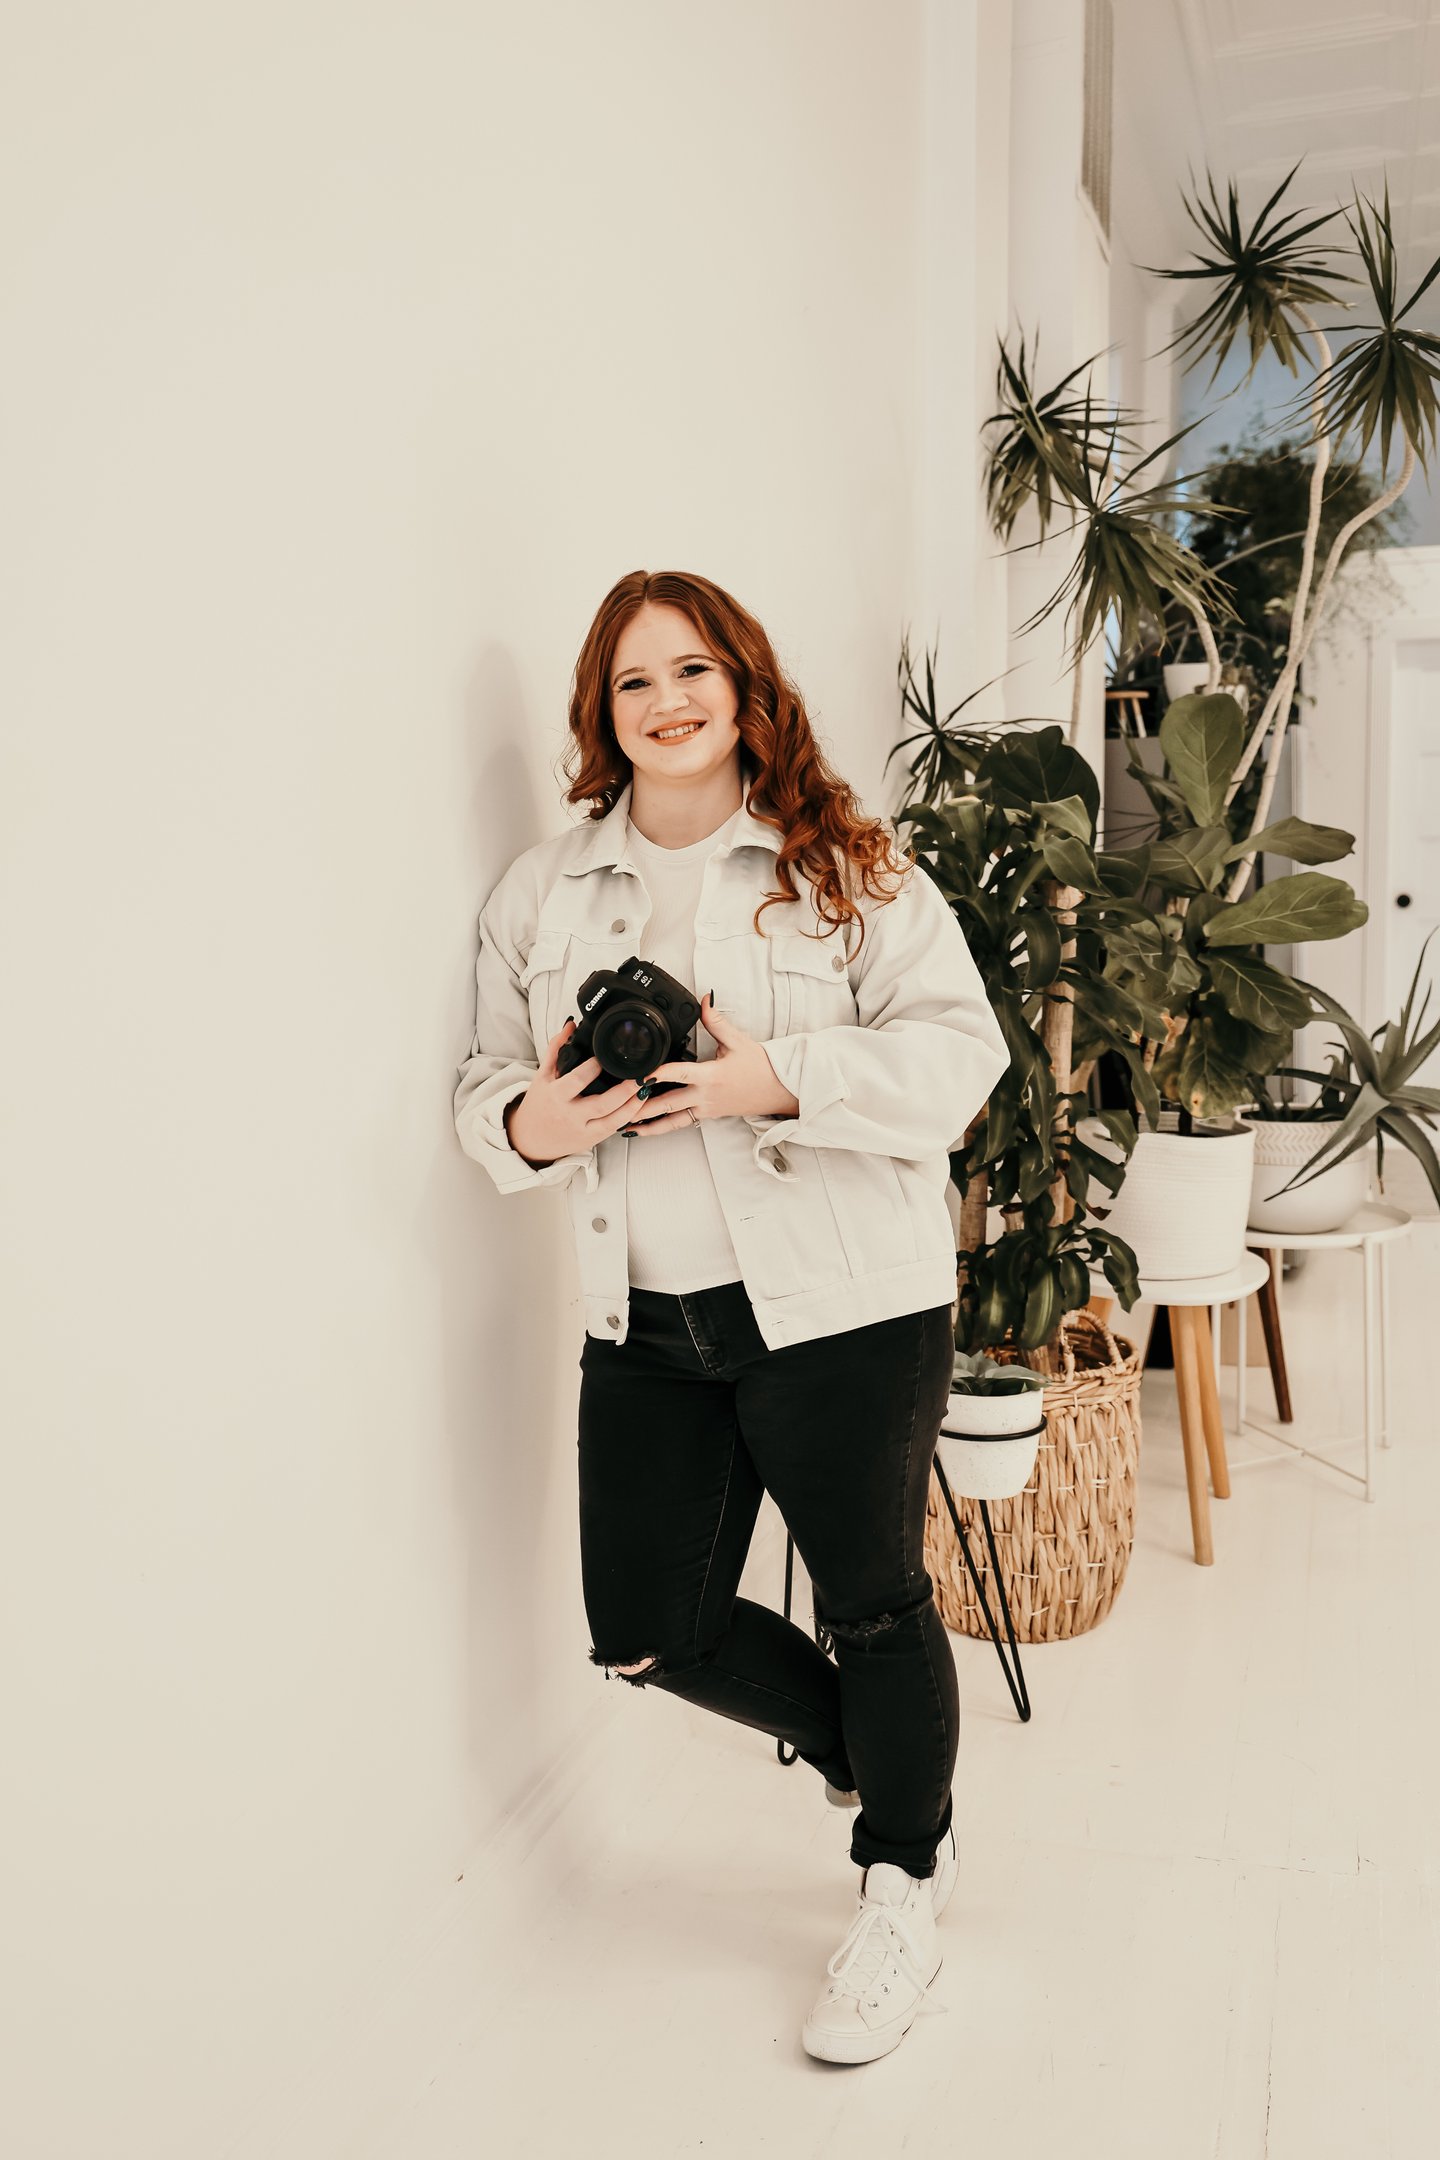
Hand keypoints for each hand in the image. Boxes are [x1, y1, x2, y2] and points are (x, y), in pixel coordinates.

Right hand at [504, 1018, 644, 1165]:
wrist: (531, 1139)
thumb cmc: (538, 1105)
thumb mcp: (542, 1076)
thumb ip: (556, 1048)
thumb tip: (570, 1024)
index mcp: (556, 1095)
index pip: (577, 1080)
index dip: (593, 1067)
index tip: (606, 1055)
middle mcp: (570, 1114)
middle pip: (601, 1104)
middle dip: (624, 1089)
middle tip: (641, 1074)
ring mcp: (583, 1129)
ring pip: (613, 1119)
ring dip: (633, 1104)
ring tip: (647, 1086)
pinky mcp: (592, 1139)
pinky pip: (614, 1128)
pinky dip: (629, 1116)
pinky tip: (640, 1103)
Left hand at [622, 991, 800, 1137]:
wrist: (779, 1090)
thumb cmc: (761, 1067)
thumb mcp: (738, 1040)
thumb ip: (716, 1021)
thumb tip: (704, 1000)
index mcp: (711, 1075)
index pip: (679, 1074)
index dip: (658, 1074)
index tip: (639, 1075)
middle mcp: (706, 1095)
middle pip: (669, 1103)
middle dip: (643, 1105)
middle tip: (620, 1105)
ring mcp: (706, 1108)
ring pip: (672, 1120)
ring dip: (648, 1123)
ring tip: (625, 1125)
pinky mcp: (708, 1115)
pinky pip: (681, 1124)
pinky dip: (662, 1128)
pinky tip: (646, 1130)